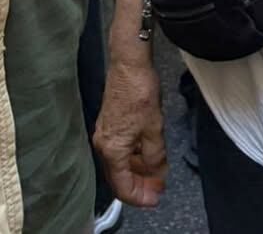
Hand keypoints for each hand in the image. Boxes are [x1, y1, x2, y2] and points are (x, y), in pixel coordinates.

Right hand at [94, 59, 166, 207]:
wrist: (129, 64)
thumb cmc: (140, 92)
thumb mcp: (154, 127)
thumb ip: (155, 155)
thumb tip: (156, 171)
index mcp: (112, 150)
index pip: (122, 186)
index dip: (140, 196)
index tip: (155, 198)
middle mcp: (104, 144)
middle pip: (119, 176)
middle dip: (139, 184)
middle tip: (158, 187)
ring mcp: (106, 133)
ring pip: (121, 162)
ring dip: (138, 169)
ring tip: (157, 172)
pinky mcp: (110, 123)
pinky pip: (121, 148)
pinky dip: (134, 155)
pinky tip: (148, 153)